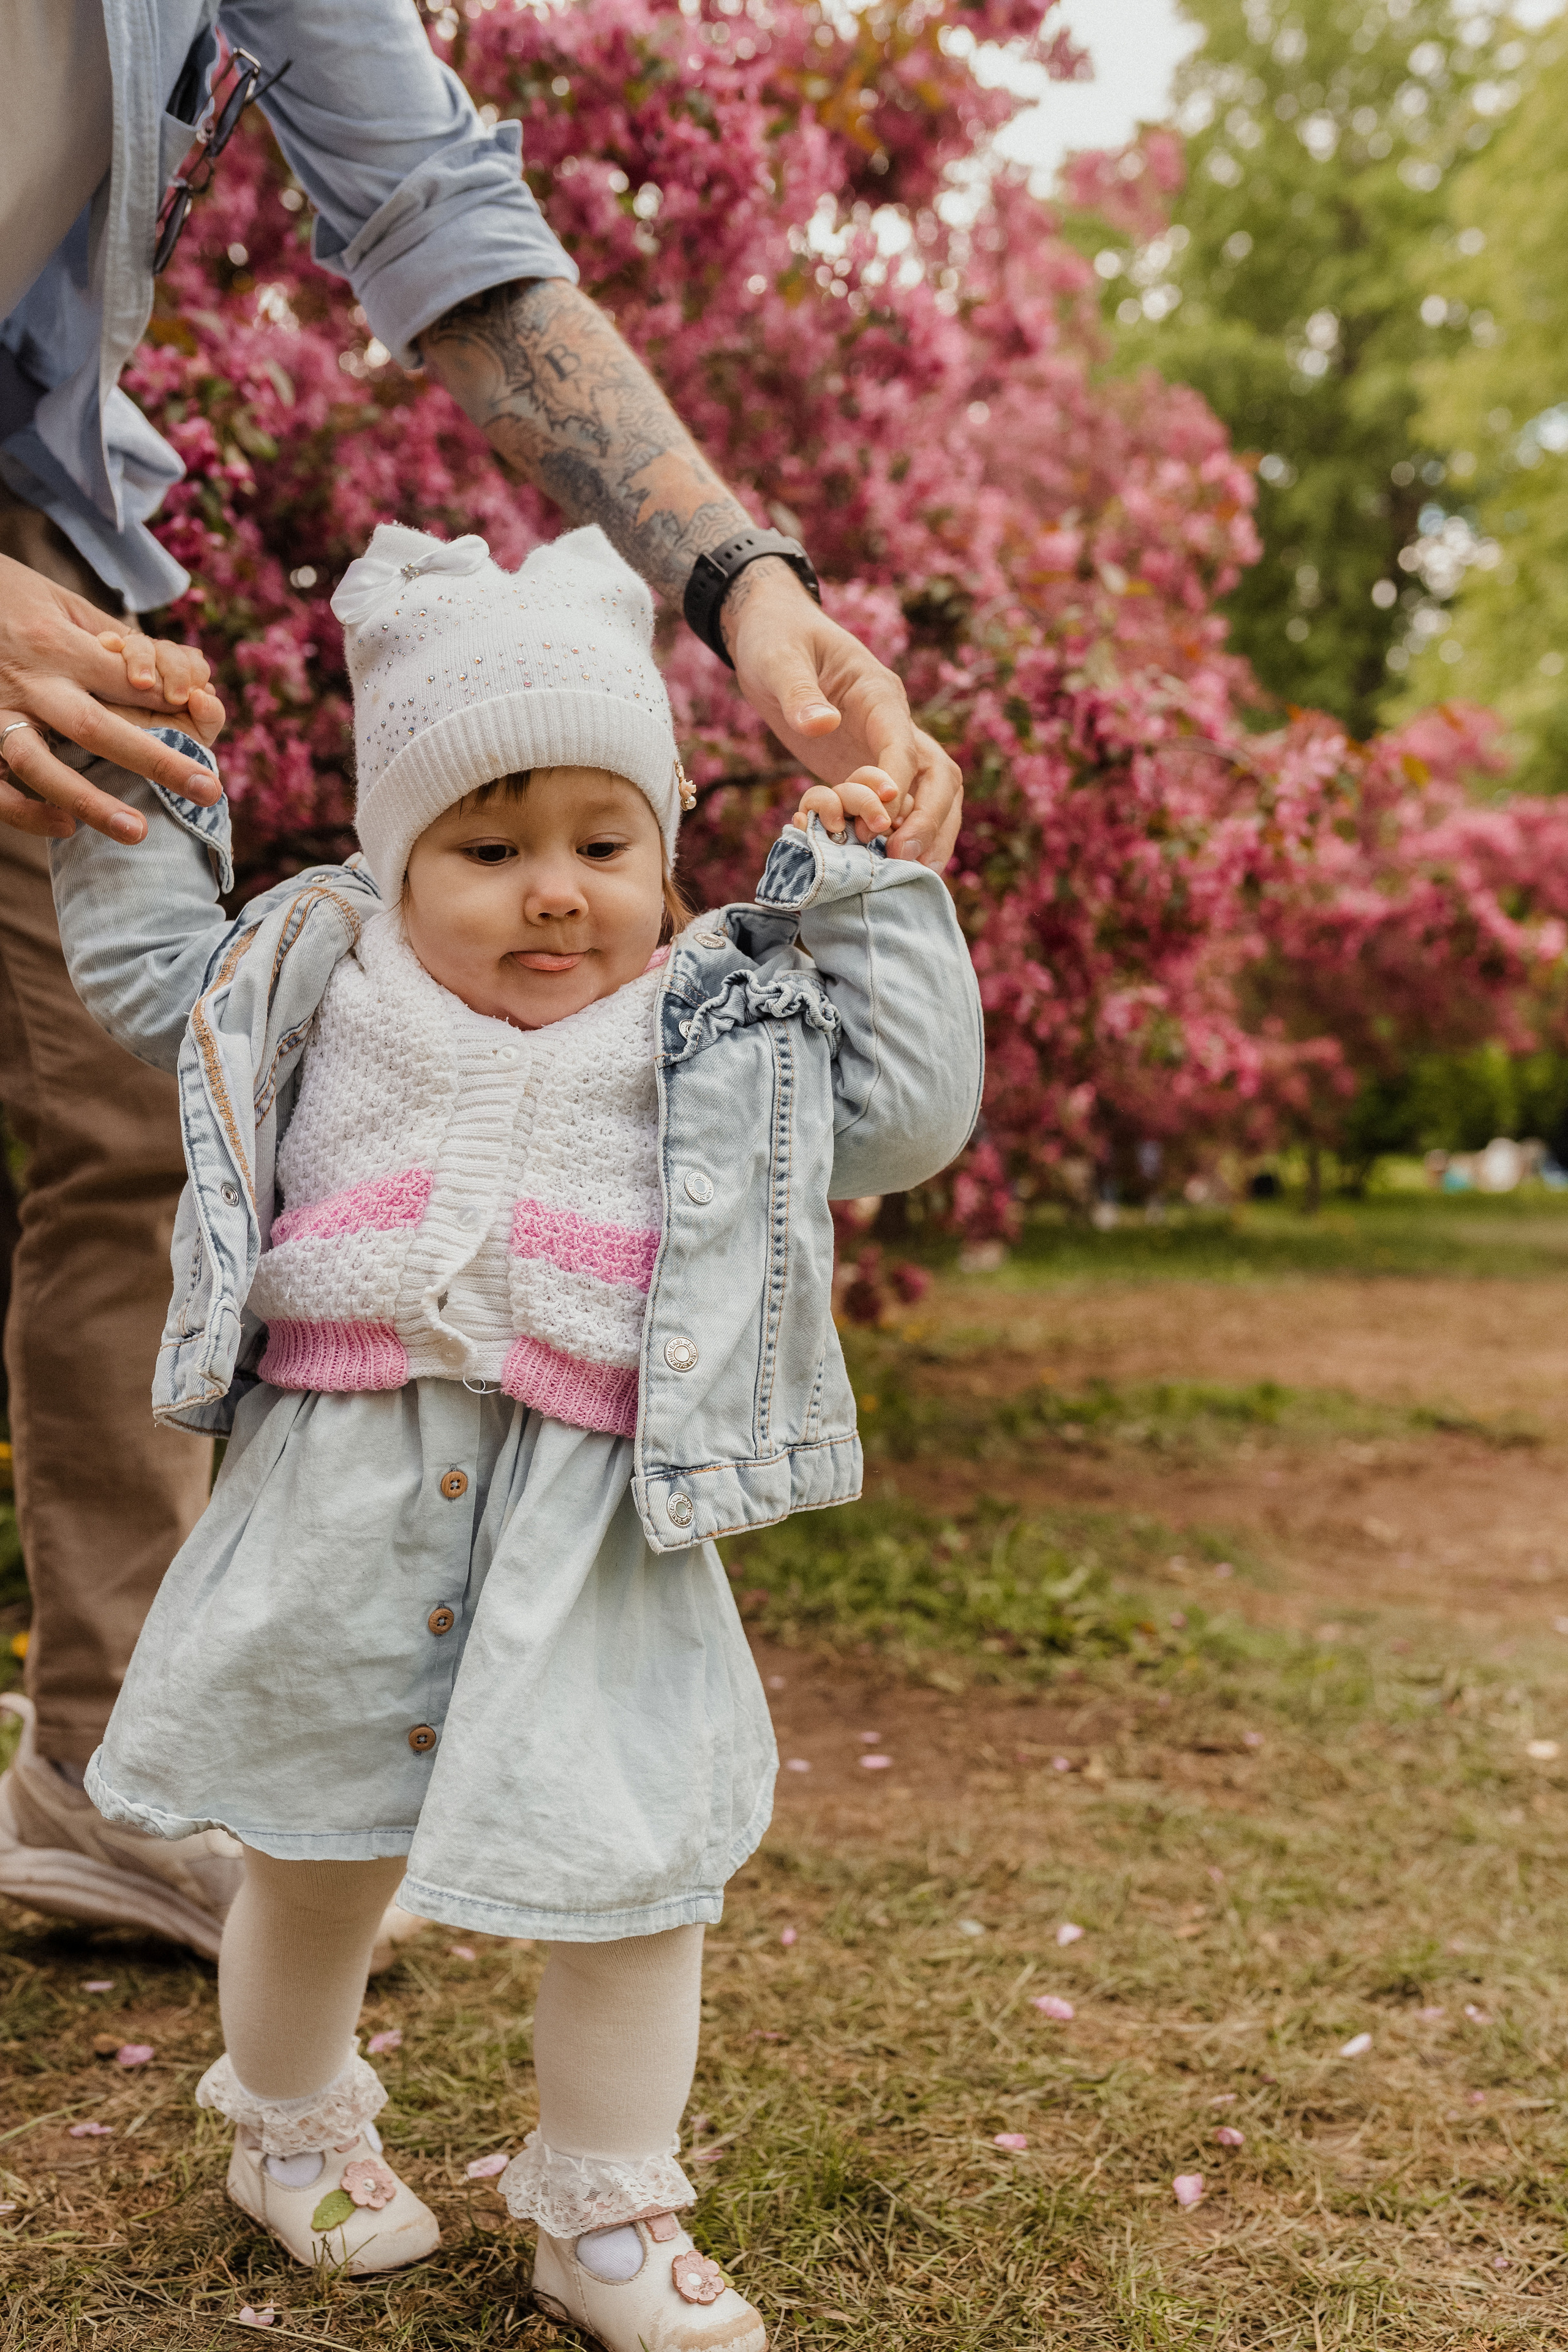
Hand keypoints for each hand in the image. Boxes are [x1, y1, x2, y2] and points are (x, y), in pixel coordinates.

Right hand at [0, 555, 224, 842]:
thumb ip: (111, 638)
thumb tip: (173, 673)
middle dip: (156, 761)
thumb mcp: (63, 601)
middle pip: (96, 727)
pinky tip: (65, 827)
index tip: (211, 727)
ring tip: (139, 832)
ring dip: (90, 801)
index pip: (129, 682)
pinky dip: (25, 811)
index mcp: (58, 644)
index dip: (175, 706)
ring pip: (40, 764)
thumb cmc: (12, 596)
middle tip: (208, 790)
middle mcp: (30, 681)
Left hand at [723, 558, 962, 869]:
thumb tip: (822, 725)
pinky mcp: (867, 768)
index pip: (904, 743)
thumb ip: (798, 692)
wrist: (771, 632)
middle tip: (903, 860)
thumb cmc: (773, 638)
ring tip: (911, 877)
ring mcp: (884, 748)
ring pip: (930, 795)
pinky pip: (898, 807)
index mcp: (878, 693)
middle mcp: (893, 723)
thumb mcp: (777, 658)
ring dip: (928, 835)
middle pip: (938, 775)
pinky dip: (899, 836)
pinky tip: (884, 869)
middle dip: (930, 819)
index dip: (899, 783)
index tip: (884, 820)